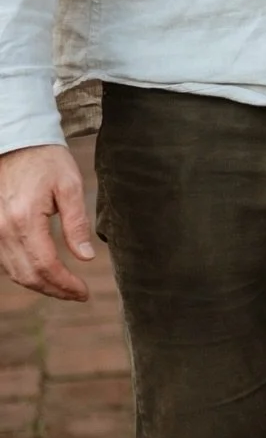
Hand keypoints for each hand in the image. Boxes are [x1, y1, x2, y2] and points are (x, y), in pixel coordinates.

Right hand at [0, 143, 95, 300]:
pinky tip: (44, 273)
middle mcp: (3, 229)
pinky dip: (25, 273)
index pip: (46, 266)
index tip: (84, 292)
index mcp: (25, 219)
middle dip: (54, 290)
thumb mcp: (70, 186)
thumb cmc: (47, 161)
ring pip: (14, 273)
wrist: (17, 143)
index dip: (65, 285)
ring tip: (65, 287)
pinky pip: (5, 262)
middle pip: (28, 276)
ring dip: (39, 285)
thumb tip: (86, 257)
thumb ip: (77, 224)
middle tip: (78, 294)